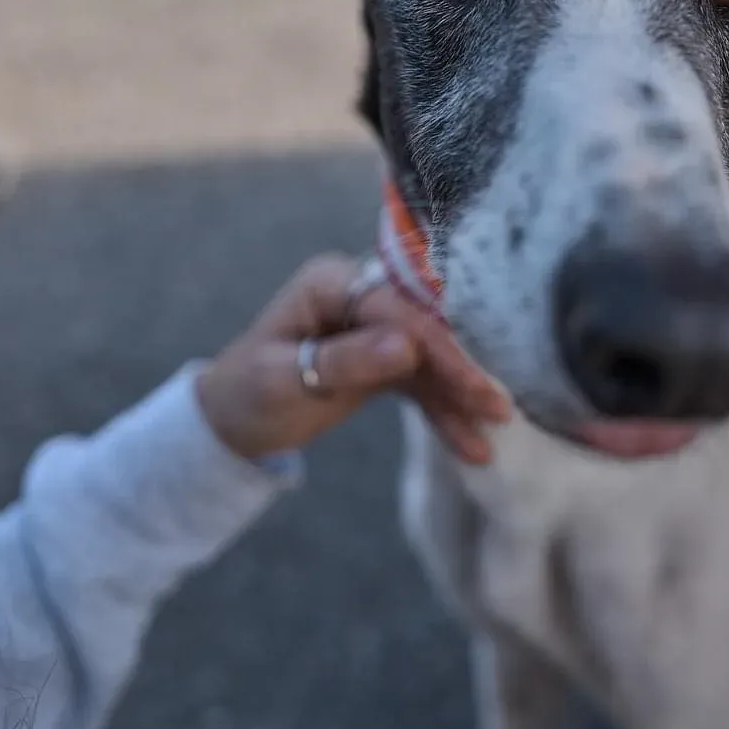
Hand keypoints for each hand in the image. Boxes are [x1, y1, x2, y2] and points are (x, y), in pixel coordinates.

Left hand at [195, 254, 512, 465]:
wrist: (230, 423)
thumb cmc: (248, 394)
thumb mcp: (286, 380)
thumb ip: (346, 361)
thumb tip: (406, 345)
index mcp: (331, 284)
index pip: (396, 310)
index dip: (436, 347)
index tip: (470, 383)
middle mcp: (358, 295)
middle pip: (423, 328)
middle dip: (461, 370)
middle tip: (498, 407)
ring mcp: (373, 326)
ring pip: (429, 359)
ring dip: (459, 397)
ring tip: (494, 433)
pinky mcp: (383, 357)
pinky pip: (420, 382)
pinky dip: (443, 411)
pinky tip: (471, 445)